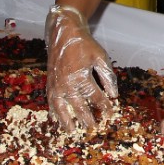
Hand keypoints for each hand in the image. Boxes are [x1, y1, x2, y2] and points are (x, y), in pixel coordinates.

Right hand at [45, 5, 117, 130]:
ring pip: (61, 108)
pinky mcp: (49, 83)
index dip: (104, 107)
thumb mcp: (100, 57)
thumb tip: (114, 95)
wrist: (63, 33)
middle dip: (87, 119)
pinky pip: (51, 102)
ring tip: (72, 131)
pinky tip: (57, 120)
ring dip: (66, 121)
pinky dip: (54, 112)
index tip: (110, 114)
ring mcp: (56, 85)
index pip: (95, 97)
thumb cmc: (84, 45)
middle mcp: (66, 84)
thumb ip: (108, 77)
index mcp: (81, 77)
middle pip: (78, 107)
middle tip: (93, 129)